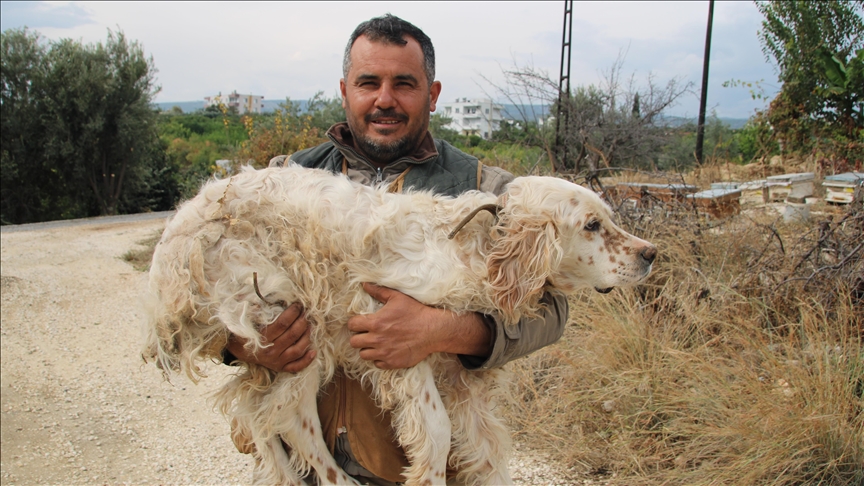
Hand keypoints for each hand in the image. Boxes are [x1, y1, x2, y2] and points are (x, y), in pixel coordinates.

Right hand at [226, 303, 316, 372]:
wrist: (237, 351)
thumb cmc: (244, 332)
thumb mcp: (245, 320)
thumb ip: (253, 309)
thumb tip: (262, 297)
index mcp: (262, 338)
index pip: (283, 323)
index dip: (293, 312)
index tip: (298, 304)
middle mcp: (271, 351)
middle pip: (293, 334)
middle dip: (302, 321)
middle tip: (306, 313)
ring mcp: (276, 361)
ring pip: (298, 349)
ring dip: (307, 336)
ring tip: (310, 325)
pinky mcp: (280, 368)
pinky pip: (297, 366)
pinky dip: (307, 360)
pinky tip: (313, 351)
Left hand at [347, 283, 491, 368]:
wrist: (433, 330)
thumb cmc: (415, 312)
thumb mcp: (397, 297)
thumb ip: (379, 291)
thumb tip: (365, 284)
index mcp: (375, 322)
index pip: (352, 325)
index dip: (354, 323)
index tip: (360, 323)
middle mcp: (377, 339)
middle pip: (354, 342)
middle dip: (358, 337)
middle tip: (366, 334)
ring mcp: (384, 353)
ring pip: (363, 355)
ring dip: (367, 349)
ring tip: (375, 343)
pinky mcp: (392, 362)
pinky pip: (377, 363)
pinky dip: (379, 358)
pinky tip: (386, 351)